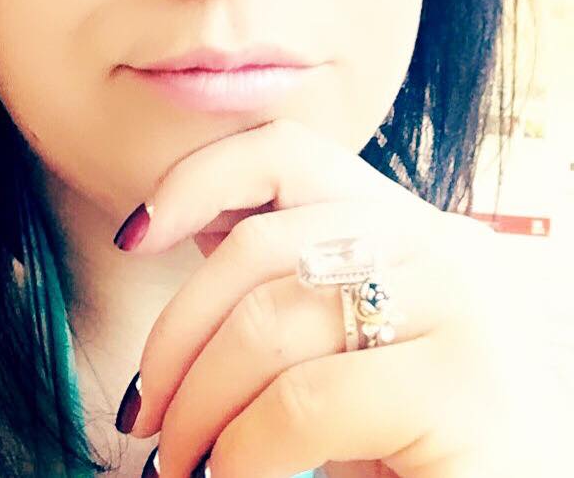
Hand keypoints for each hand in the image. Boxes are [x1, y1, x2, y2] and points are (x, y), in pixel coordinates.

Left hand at [114, 118, 560, 476]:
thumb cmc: (406, 437)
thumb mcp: (340, 339)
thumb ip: (285, 280)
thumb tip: (181, 232)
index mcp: (406, 225)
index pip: (289, 153)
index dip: (200, 177)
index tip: (136, 235)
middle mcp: (441, 245)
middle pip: (262, 242)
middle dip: (178, 329)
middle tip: (148, 408)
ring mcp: (459, 306)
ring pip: (270, 322)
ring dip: (199, 402)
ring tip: (182, 459)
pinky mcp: (463, 386)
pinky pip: (304, 401)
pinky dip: (244, 450)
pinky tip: (235, 475)